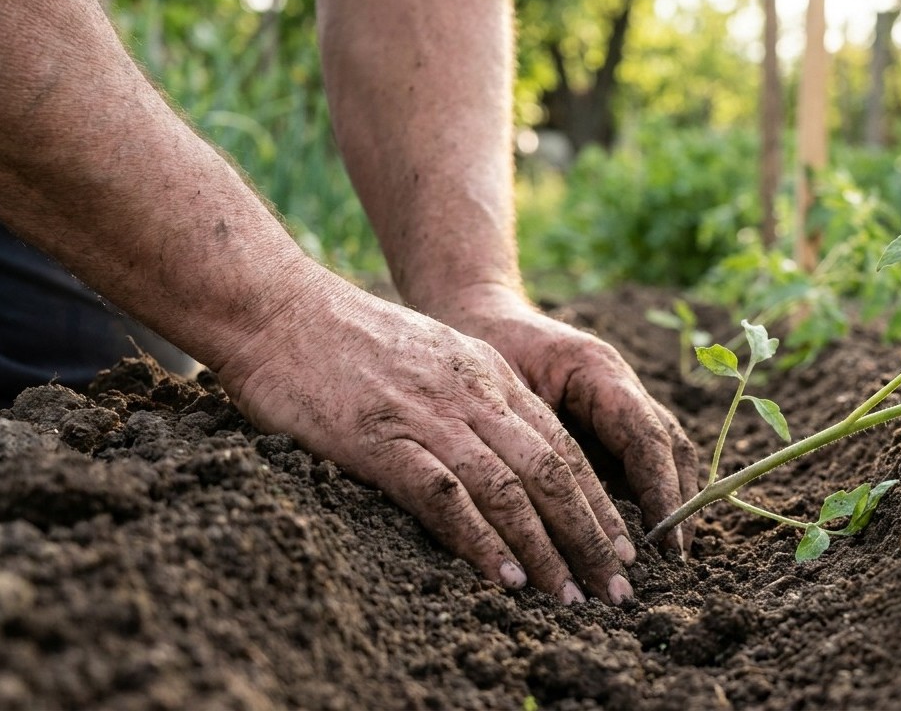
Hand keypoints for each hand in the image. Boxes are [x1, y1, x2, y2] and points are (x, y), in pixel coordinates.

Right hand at [216, 275, 634, 604]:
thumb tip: (503, 457)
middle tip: (617, 588)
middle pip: (553, 472)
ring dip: (547, 549)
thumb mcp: (431, 355)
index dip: (599, 502)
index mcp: (489, 375)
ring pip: (511, 489)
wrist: (275, 308)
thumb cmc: (344, 339)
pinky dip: (480, 540)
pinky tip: (503, 576)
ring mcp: (428, 415)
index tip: (622, 548)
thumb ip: (470, 399)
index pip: (563, 446)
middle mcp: (472, 393)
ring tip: (570, 595)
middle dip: (592, 535)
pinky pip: (445, 496)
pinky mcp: (380, 438)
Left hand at [432, 284, 699, 552]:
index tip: (665, 539)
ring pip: (665, 454)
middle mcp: (621, 386)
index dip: (659, 490)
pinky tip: (642, 537)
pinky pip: (643, 460)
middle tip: (674, 558)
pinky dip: (649, 497)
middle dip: (677, 501)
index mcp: (599, 371)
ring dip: (671, 501)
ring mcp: (621, 403)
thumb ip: (529, 439)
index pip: (645, 436)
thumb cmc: (483, 347)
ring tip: (668, 555)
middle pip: (670, 446)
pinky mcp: (610, 422)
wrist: (480, 316)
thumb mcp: (499, 387)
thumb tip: (547, 506)